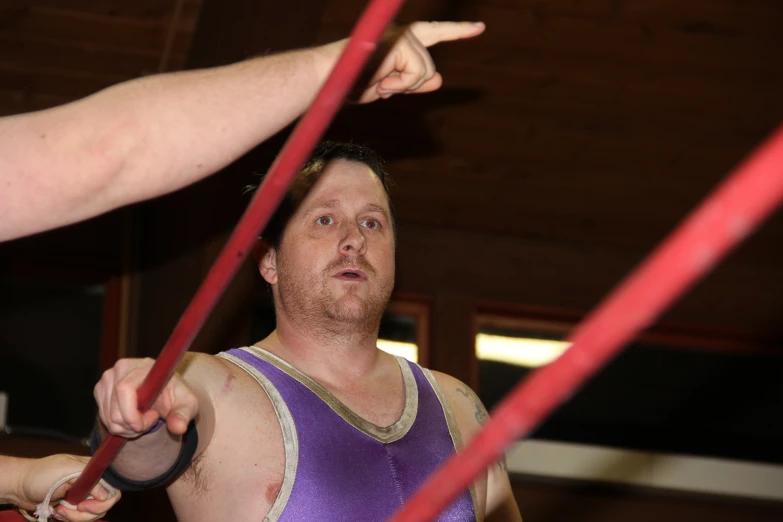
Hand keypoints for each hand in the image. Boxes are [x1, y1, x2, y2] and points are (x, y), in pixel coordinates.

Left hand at [17, 454, 120, 520]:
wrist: (20, 486)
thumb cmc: (40, 473)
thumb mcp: (67, 470)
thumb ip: (90, 479)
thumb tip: (106, 494)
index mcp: (93, 471)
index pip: (112, 487)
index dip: (103, 500)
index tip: (84, 504)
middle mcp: (91, 483)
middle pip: (104, 504)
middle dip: (86, 513)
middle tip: (70, 510)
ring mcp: (83, 496)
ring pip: (93, 514)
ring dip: (75, 517)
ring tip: (60, 511)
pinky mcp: (74, 507)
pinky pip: (81, 518)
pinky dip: (70, 519)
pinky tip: (58, 512)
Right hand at [94, 358, 198, 438]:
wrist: (165, 391)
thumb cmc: (176, 396)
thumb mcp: (187, 405)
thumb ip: (183, 415)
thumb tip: (178, 427)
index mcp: (143, 366)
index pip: (124, 389)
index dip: (131, 413)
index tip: (147, 423)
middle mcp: (121, 368)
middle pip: (115, 411)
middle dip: (133, 425)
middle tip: (151, 421)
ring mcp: (108, 378)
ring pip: (109, 418)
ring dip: (127, 428)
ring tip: (143, 419)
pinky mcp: (100, 389)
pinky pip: (104, 418)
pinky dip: (119, 426)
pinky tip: (132, 418)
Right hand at [318, 21, 484, 102]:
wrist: (327, 79)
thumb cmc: (351, 83)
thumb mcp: (389, 86)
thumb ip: (414, 82)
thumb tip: (439, 80)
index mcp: (399, 39)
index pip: (434, 33)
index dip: (457, 31)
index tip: (480, 28)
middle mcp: (401, 32)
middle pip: (428, 67)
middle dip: (411, 83)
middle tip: (382, 87)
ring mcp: (401, 34)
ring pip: (424, 72)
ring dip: (403, 86)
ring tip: (378, 85)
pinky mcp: (400, 41)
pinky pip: (416, 73)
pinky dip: (400, 85)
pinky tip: (380, 84)